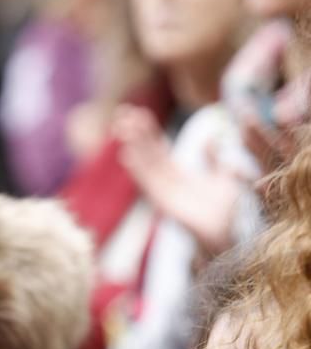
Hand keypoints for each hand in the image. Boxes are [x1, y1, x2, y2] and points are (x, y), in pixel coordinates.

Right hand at [114, 106, 248, 254]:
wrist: (225, 236)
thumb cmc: (225, 212)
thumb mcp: (223, 179)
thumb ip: (217, 160)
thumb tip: (216, 138)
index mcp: (176, 174)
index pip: (158, 148)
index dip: (148, 131)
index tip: (138, 112)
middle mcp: (165, 182)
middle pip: (147, 152)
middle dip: (135, 133)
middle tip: (123, 112)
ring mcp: (161, 192)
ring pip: (145, 164)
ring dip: (132, 146)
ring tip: (122, 127)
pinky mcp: (162, 203)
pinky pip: (147, 182)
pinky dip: (136, 168)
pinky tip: (126, 154)